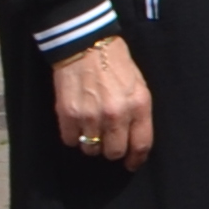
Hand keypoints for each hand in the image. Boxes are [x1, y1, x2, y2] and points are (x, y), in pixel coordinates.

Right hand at [52, 37, 153, 171]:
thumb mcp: (138, 86)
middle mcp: (116, 114)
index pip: (141, 144)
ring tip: (91, 127)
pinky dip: (73, 135)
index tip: (131, 164)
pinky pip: (70, 140)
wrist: (86, 45)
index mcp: (138, 105)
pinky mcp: (68, 114)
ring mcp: (91, 116)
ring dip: (91, 143)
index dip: (136, 159)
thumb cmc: (116, 63)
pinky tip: (77, 122)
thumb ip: (138, 113)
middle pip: (113, 153)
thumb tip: (134, 139)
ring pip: (91, 150)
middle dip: (111, 150)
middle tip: (108, 140)